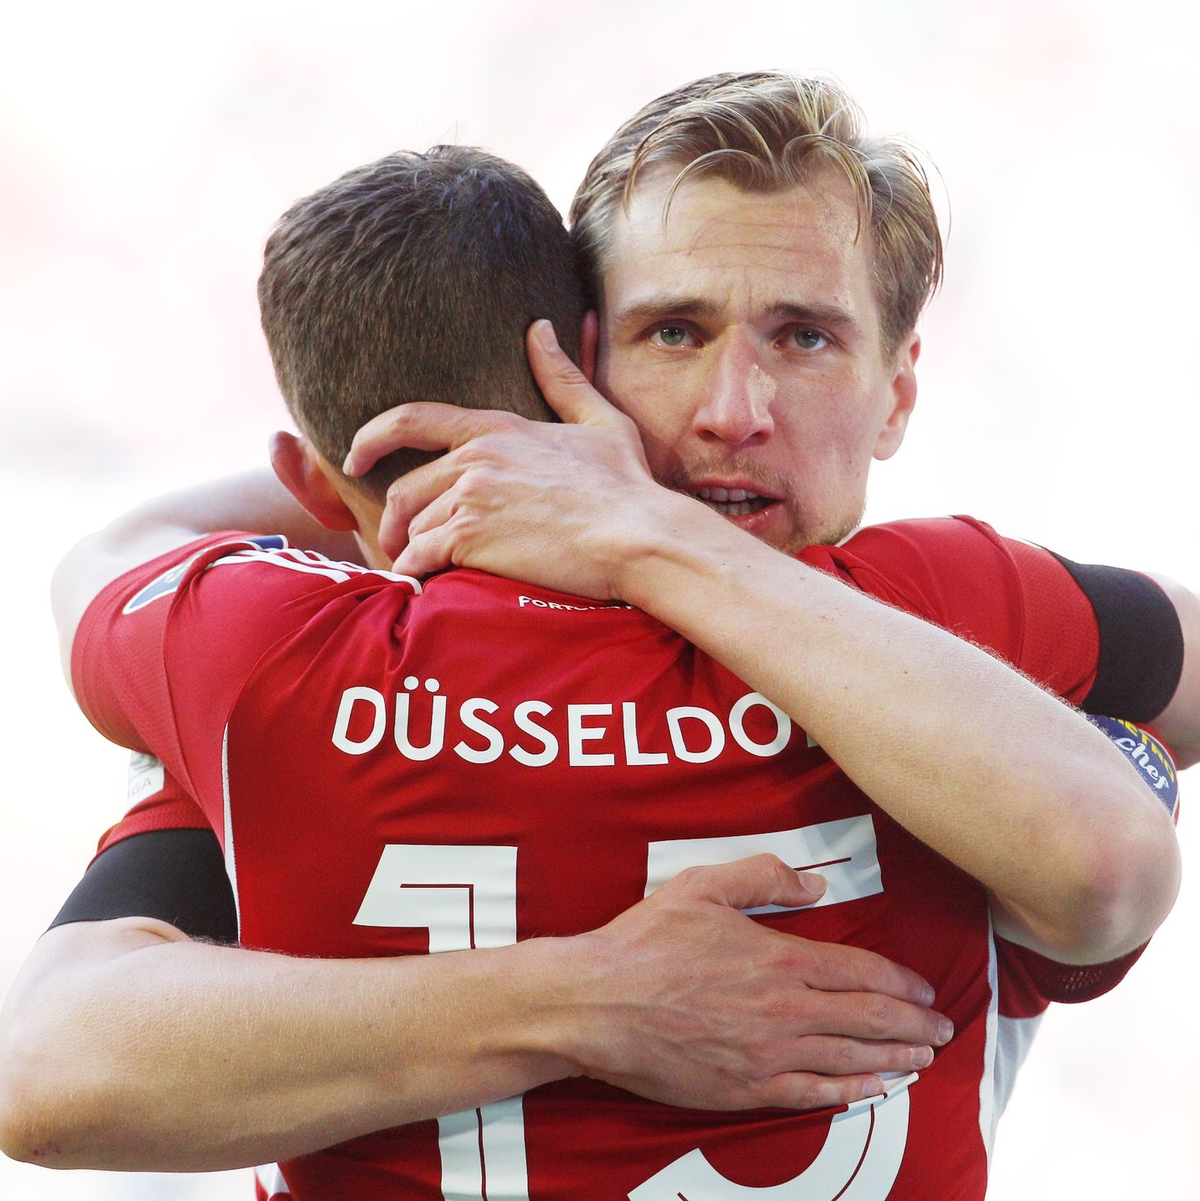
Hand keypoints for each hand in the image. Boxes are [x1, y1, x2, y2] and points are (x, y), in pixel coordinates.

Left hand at [344, 320, 700, 596]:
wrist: (638, 537)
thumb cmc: (627, 486)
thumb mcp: (600, 421)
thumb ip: (563, 377)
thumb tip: (540, 328)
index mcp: (496, 428)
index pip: (412, 420)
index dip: (371, 438)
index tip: (352, 458)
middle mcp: (474, 457)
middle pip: (405, 489)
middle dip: (395, 521)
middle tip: (397, 544)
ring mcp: (470, 497)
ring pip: (414, 528)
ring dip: (415, 551)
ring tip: (427, 570)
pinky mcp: (470, 538)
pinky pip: (419, 558)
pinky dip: (416, 574)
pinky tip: (425, 586)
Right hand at [563, 854, 950, 1110]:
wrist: (599, 1005)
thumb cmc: (647, 942)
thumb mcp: (702, 886)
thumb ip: (763, 877)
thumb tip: (815, 885)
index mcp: (778, 959)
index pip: (859, 972)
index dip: (899, 982)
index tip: (924, 990)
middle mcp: (784, 1011)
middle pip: (867, 1018)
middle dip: (913, 1024)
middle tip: (943, 1029)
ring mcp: (768, 1055)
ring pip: (849, 1058)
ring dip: (894, 1058)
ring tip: (924, 1059)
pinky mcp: (746, 1089)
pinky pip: (813, 1094)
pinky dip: (850, 1092)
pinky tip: (872, 1090)